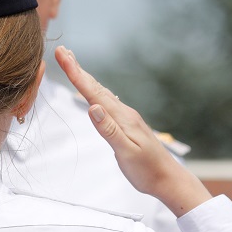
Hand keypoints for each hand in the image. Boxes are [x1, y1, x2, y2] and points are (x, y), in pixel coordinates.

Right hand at [55, 46, 211, 216]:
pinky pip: (106, 102)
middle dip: (78, 69)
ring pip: (101, 93)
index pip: (93, 93)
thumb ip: (109, 130)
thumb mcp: (126, 152)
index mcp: (121, 118)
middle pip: (96, 88)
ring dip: (85, 78)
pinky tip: (93, 92)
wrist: (168, 179)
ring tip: (74, 64)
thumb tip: (92, 108)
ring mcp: (126, 117)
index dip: (76, 74)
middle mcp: (123, 113)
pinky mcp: (126, 124)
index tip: (62, 55)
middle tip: (63, 51)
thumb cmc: (147, 170)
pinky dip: (94, 92)